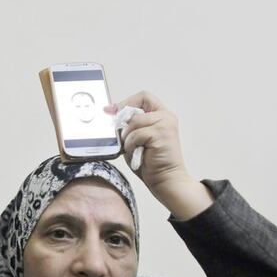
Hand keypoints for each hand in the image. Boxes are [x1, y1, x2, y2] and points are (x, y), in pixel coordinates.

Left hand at [107, 91, 212, 219]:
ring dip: (128, 138)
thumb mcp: (136, 139)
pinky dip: (131, 146)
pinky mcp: (162, 134)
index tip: (110, 111)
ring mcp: (165, 124)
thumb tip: (110, 113)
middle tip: (121, 135)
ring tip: (134, 149)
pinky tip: (138, 154)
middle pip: (136, 107)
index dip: (125, 102)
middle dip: (123, 121)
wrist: (166, 180)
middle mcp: (166, 116)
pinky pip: (136, 135)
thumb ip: (129, 126)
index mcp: (162, 115)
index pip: (143, 97)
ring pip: (134, 122)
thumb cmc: (150, 162)